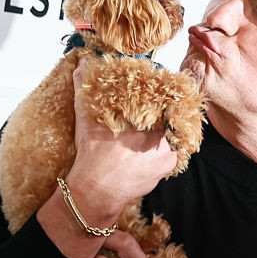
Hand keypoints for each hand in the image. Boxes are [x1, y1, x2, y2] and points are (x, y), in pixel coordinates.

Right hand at [65, 57, 177, 216]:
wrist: (94, 195)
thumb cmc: (93, 159)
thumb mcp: (87, 119)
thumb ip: (84, 87)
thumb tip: (83, 62)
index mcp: (156, 131)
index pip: (173, 104)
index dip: (167, 94)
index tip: (159, 88)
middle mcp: (166, 148)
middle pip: (174, 121)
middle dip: (163, 113)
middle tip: (150, 106)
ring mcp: (166, 164)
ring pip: (171, 139)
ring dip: (161, 131)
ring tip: (145, 124)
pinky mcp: (162, 175)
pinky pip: (167, 155)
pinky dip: (157, 148)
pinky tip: (142, 144)